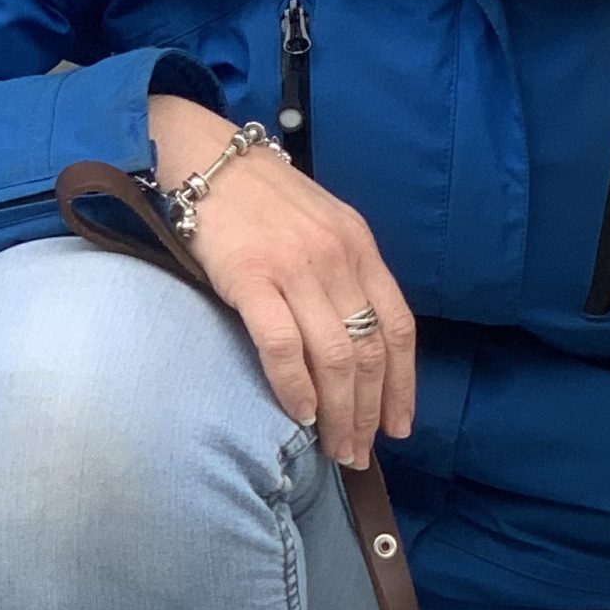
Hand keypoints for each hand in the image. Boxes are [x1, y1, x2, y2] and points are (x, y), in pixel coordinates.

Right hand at [147, 94, 415, 467]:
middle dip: (370, 411)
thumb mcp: (322, 225)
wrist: (205, 157)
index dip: (403, 383)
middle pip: (369, 349)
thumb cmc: (261, 199)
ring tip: (335, 447)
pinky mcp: (249, 276)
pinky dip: (296, 385)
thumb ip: (343, 273)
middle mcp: (337, 257)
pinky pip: (283, 343)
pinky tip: (300, 413)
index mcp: (360, 247)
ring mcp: (295, 267)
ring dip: (340, 411)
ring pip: (335, 354)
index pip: (398, 326)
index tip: (400, 425)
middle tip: (359, 451)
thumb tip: (354, 342)